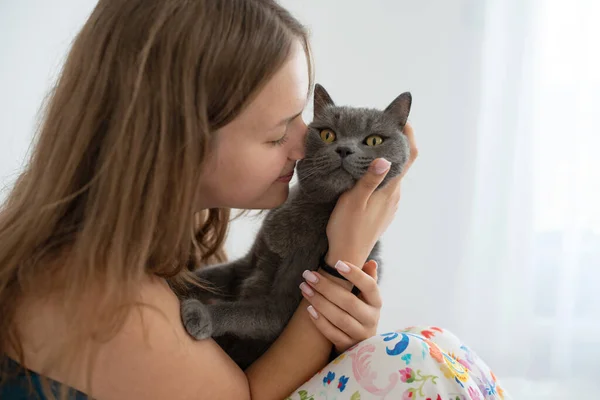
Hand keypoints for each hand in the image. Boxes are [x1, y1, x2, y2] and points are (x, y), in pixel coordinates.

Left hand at [299, 260, 380, 352]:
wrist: (360, 345)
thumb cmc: (359, 312)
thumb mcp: (366, 297)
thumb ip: (368, 279)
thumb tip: (371, 263)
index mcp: (376, 302)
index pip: (370, 286)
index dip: (356, 275)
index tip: (338, 263)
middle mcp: (371, 319)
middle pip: (349, 302)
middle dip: (327, 287)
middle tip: (309, 275)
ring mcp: (360, 334)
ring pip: (340, 319)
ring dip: (320, 302)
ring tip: (305, 289)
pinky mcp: (348, 347)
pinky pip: (333, 334)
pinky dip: (320, 322)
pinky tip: (309, 309)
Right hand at [326, 123, 417, 266]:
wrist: (347, 256)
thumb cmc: (346, 228)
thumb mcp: (353, 201)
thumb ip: (368, 179)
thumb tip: (385, 158)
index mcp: (389, 189)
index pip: (409, 157)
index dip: (409, 136)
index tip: (401, 119)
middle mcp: (394, 195)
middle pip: (401, 162)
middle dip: (393, 143)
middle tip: (376, 128)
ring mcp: (389, 203)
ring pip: (392, 174)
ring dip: (384, 159)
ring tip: (367, 146)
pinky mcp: (383, 210)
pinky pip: (385, 185)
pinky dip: (379, 173)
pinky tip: (363, 173)